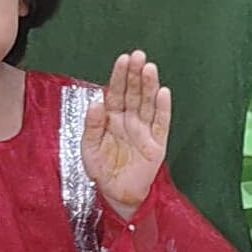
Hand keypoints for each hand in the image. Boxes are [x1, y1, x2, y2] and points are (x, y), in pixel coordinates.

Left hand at [83, 52, 171, 216]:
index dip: (120, 76)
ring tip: (150, 68)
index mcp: (111, 118)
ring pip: (148, 104)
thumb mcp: (88, 148)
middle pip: (134, 94)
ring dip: (149, 86)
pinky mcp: (157, 144)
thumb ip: (92, 125)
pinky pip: (161, 123)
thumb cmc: (101, 170)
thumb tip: (96, 103)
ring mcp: (144, 131)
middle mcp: (129, 120)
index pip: (116, 92)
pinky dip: (163, 108)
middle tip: (139, 56)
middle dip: (136, 75)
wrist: (115, 195)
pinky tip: (163, 93)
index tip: (123, 59)